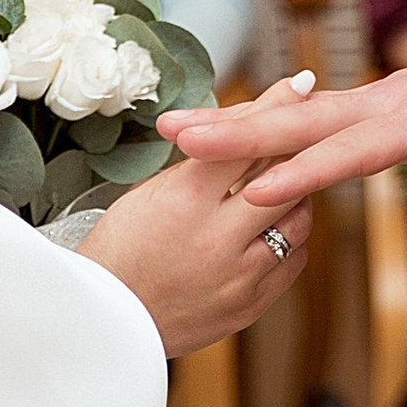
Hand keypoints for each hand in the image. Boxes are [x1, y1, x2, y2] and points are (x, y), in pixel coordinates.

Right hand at [82, 83, 314, 355]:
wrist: (107, 320)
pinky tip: (271, 230)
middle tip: (298, 141)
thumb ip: (201, 165)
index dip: (275, 111)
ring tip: (278, 189)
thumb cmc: (120, 250)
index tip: (299, 87)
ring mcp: (238, 277)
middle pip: (284, 180)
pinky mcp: (250, 305)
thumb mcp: (150, 192)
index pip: (244, 143)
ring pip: (299, 221)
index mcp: (185, 201)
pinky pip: (294, 261)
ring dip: (294, 199)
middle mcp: (217, 239)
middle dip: (294, 156)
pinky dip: (290, 240)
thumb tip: (243, 133)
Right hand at [159, 45, 406, 217]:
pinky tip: (217, 141)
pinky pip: (307, 122)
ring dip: (236, 126)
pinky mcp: (371, 113)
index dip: (310, 171)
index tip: (258, 192)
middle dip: (239, 131)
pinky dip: (261, 128)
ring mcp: (376, 105)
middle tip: (173, 137)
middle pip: (304, 121)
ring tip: (169, 134)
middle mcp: (389, 104)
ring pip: (296, 117)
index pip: (358, 148)